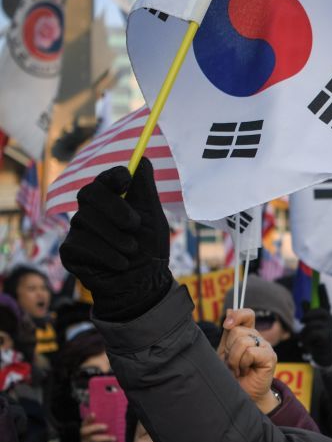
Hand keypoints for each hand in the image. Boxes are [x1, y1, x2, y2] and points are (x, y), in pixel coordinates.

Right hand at [59, 158, 172, 320]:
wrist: (144, 284)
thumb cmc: (149, 250)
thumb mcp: (152, 217)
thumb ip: (145, 189)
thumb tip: (142, 157)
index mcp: (111, 201)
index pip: (104, 179)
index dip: (112, 176)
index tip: (126, 179)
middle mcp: (90, 212)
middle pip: (89, 193)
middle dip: (115, 208)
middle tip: (134, 224)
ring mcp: (78, 231)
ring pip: (87, 220)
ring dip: (117, 238)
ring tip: (132, 251)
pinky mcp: (70, 251)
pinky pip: (81, 244)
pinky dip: (107, 255)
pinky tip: (120, 264)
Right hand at [77, 414, 114, 441]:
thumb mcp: (101, 438)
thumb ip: (106, 430)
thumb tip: (119, 421)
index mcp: (87, 433)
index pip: (85, 423)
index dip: (88, 418)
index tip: (94, 414)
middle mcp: (83, 439)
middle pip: (85, 431)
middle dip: (96, 427)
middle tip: (106, 427)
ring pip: (92, 440)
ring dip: (104, 438)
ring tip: (114, 439)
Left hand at [220, 309, 278, 412]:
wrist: (241, 396)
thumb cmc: (232, 376)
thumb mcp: (225, 351)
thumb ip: (228, 332)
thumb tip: (229, 309)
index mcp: (248, 334)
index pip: (247, 314)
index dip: (237, 315)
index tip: (226, 325)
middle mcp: (258, 338)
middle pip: (237, 330)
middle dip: (229, 349)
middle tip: (232, 363)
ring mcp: (266, 347)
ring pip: (243, 341)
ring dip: (234, 359)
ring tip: (237, 370)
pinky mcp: (270, 357)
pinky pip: (250, 352)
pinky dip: (243, 363)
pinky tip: (245, 372)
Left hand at [299, 307, 331, 366]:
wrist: (327, 355)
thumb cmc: (318, 340)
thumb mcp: (313, 326)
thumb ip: (309, 314)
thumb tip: (304, 300)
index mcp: (327, 316)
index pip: (320, 309)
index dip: (311, 311)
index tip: (304, 319)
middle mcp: (331, 320)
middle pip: (309, 317)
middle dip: (303, 327)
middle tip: (303, 336)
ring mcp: (331, 328)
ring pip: (310, 326)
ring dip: (304, 336)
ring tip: (306, 342)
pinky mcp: (329, 337)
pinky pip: (313, 334)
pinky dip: (308, 340)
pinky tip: (310, 346)